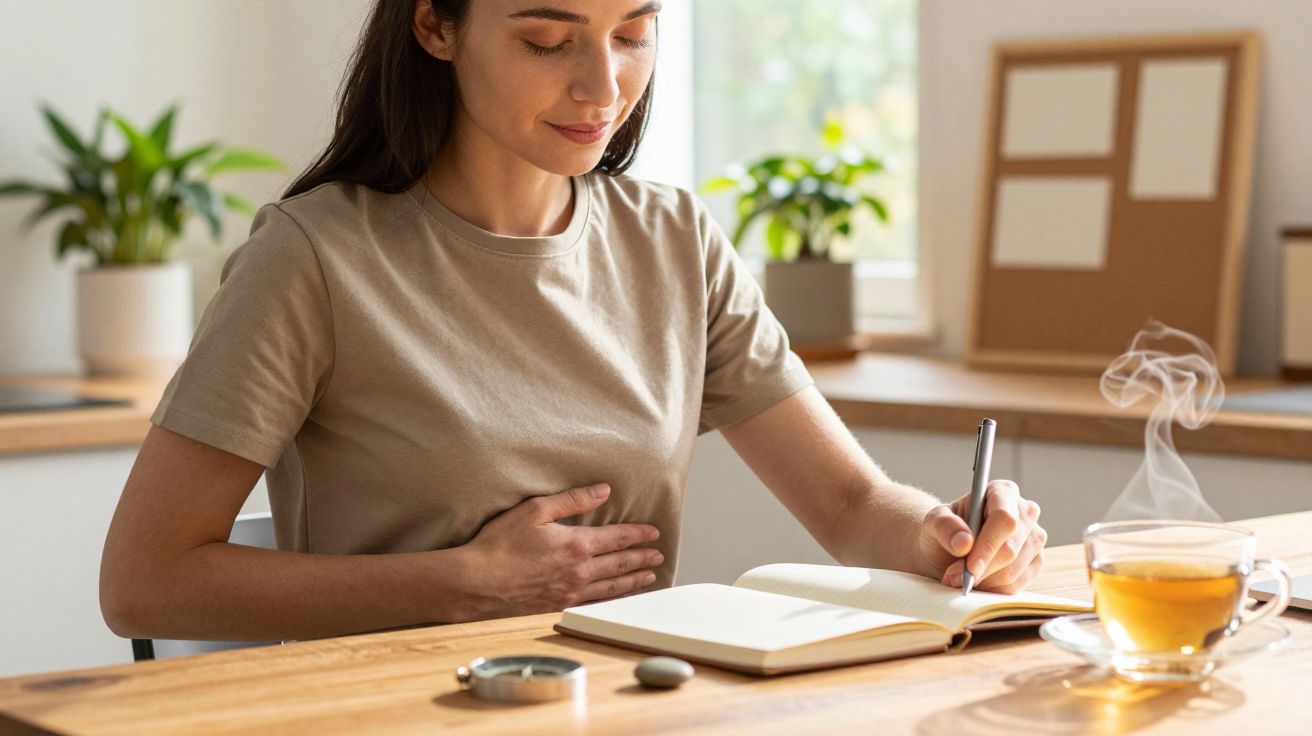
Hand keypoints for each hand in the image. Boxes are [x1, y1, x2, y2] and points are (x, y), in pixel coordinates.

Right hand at [459, 482, 663, 618]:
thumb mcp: (535, 509)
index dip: (639, 534)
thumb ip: (573, 500)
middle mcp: (580, 571)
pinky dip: (613, 600)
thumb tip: (603, 490)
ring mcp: (571, 592)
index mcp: (577, 544)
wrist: (477, 582)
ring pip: (612, 587)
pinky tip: (618, 599)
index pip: (618, 537)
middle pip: (620, 563)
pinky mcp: (559, 606)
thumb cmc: (501, 544)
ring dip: (633, 580)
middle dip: (642, 558)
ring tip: (649, 577)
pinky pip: (595, 604)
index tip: (654, 532)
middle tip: (658, 555)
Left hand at [917, 479, 1046, 593]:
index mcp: (1002, 492)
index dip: (988, 545)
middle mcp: (1026, 512)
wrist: (951, 549)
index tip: (970, 567)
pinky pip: (1017, 585)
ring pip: (1013, 570)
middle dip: (980, 569)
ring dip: (983, 581)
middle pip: (1010, 549)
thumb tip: (964, 542)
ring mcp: (1035, 538)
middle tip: (953, 578)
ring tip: (960, 577)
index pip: (1005, 519)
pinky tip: (977, 581)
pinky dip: (992, 589)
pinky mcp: (1036, 562)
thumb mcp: (933, 522)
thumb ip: (943, 526)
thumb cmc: (945, 531)